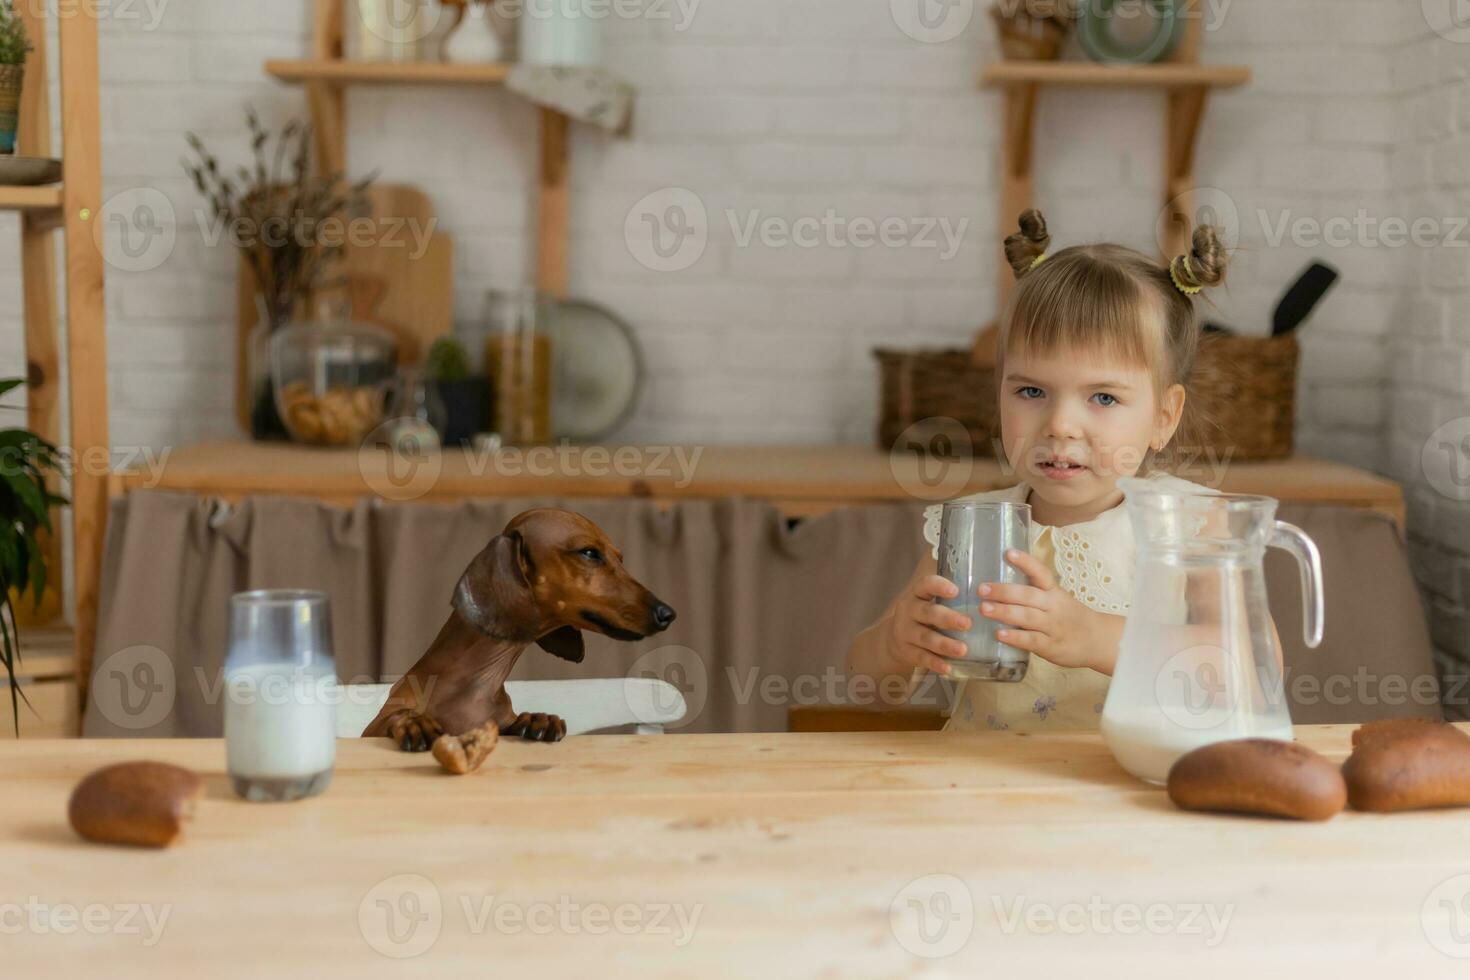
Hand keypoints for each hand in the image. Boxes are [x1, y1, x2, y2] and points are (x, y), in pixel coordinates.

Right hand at [883, 574, 972, 676]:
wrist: (895, 638)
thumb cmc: (924, 616)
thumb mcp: (930, 602)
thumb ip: (951, 599)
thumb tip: (989, 596)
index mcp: (917, 594)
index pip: (925, 585)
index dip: (939, 586)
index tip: (956, 590)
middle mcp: (909, 610)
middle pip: (928, 613)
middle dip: (948, 618)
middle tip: (968, 623)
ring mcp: (905, 632)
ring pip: (925, 637)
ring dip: (945, 644)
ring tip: (963, 650)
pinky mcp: (906, 651)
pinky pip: (921, 657)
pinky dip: (935, 663)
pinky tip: (948, 667)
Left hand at [978, 549, 1121, 673]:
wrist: (1098, 640)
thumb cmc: (1070, 617)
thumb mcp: (1057, 599)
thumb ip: (1034, 593)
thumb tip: (998, 585)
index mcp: (1054, 592)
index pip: (1041, 573)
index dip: (1025, 562)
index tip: (1008, 553)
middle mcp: (1053, 606)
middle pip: (1028, 595)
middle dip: (1004, 591)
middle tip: (981, 589)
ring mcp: (1053, 626)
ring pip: (1027, 617)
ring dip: (1004, 612)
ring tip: (984, 609)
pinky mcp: (1051, 646)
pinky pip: (1032, 640)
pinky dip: (1015, 637)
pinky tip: (999, 634)